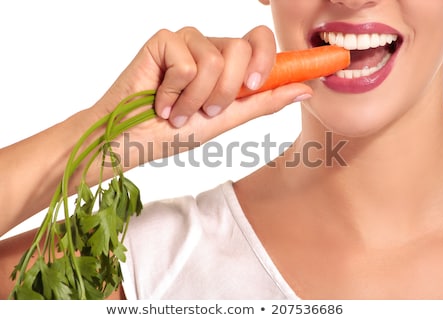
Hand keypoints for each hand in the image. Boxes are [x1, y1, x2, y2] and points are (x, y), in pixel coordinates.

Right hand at [92, 26, 311, 164]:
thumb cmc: (174, 133)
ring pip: (215, 57)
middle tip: (204, 112)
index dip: (272, 57)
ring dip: (196, 98)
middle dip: (226, 92)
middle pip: (240, 49)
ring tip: (175, 110)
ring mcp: (186, 41)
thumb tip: (304, 88)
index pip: (259, 43)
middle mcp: (209, 47)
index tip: (272, 80)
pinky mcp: (163, 39)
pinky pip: (187, 60)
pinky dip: (174, 91)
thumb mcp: (226, 121)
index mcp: (227, 65)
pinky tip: (159, 99)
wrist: (132, 140)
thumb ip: (262, 102)